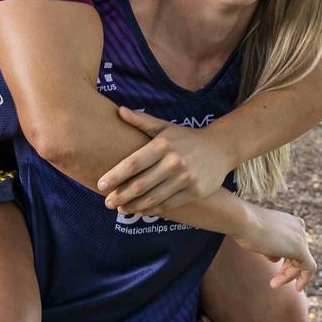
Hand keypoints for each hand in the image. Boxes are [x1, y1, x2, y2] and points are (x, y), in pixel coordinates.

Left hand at [99, 106, 234, 214]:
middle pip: (140, 184)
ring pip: (153, 198)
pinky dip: (152, 210)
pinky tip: (140, 210)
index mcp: (163, 145)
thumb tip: (119, 110)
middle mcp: (174, 162)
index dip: (115, 176)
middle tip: (107, 202)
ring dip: (133, 206)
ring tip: (120, 209)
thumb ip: (141, 121)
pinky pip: (168, 205)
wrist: (220, 148)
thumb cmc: (186, 138)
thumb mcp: (165, 127)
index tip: (101, 185)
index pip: (133, 164)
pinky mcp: (195, 192)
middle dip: (120, 196)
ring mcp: (185, 178)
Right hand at [233, 207, 316, 291]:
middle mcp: (298, 227)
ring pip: (301, 263)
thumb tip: (276, 258)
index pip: (292, 244)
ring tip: (273, 284)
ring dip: (287, 276)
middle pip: (297, 255)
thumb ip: (270, 245)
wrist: (243, 221)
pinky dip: (304, 279)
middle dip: (286, 270)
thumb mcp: (260, 236)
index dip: (285, 259)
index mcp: (290, 221)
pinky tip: (298, 288)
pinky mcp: (300, 249)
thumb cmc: (245, 227)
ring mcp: (300, 237)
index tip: (276, 266)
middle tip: (273, 282)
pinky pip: (309, 267)